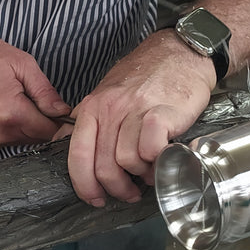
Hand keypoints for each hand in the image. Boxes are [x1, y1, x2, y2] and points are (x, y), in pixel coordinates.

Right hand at [0, 34, 70, 147]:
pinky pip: (12, 141)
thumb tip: (63, 111)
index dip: (61, 121)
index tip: (61, 108)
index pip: (50, 130)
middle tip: (39, 99)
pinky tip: (8, 110)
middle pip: (40, 138)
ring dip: (30, 126)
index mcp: (11, 114)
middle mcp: (0, 133)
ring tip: (21, 102)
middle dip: (46, 122)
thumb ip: (45, 91)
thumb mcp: (21, 63)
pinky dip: (16, 129)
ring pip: (26, 141)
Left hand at [62, 29, 216, 205]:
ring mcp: (135, 109)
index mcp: (92, 108)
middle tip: (129, 192)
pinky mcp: (162, 112)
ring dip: (140, 176)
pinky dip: (156, 162)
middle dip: (116, 189)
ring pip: (125, 162)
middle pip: (102, 167)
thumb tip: (68, 149)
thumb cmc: (146, 77)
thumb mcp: (107, 95)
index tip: (95, 197)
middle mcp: (110, 108)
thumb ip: (90, 123)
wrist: (181, 52)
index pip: (76, 155)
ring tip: (149, 172)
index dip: (84, 185)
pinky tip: (162, 159)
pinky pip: (150, 150)